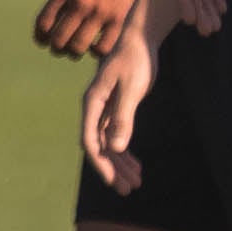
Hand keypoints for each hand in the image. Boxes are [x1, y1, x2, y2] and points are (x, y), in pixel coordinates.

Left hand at [33, 0, 152, 58]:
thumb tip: (51, 21)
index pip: (44, 23)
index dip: (40, 37)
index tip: (43, 40)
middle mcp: (80, 2)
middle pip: (59, 40)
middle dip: (56, 48)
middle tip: (59, 47)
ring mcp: (100, 11)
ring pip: (78, 47)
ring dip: (73, 53)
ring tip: (75, 49)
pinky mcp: (118, 18)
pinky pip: (103, 48)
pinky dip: (95, 51)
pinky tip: (94, 45)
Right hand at [80, 24, 154, 191]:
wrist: (140, 40)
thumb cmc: (136, 60)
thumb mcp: (131, 88)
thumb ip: (123, 117)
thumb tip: (117, 148)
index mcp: (93, 102)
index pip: (91, 140)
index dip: (100, 163)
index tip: (111, 181)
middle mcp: (95, 109)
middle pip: (100, 146)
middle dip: (113, 169)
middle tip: (127, 190)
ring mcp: (104, 110)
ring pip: (109, 145)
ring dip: (121, 165)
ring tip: (135, 183)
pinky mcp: (116, 109)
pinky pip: (118, 137)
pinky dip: (127, 153)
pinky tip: (137, 167)